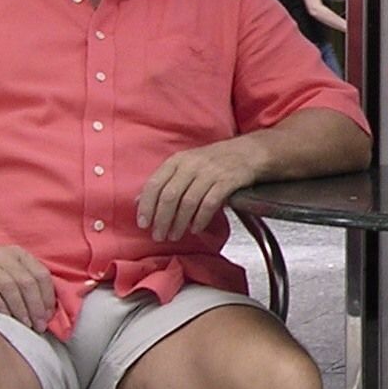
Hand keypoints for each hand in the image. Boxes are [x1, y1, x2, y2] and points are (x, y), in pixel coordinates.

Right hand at [0, 244, 56, 331]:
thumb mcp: (7, 269)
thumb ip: (24, 282)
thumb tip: (45, 311)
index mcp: (17, 254)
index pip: (40, 274)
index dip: (47, 297)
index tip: (49, 316)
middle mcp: (3, 255)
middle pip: (27, 282)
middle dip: (36, 306)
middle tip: (39, 326)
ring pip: (10, 286)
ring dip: (20, 308)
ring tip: (25, 325)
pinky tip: (4, 317)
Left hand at [136, 138, 261, 243]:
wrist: (249, 152)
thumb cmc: (214, 161)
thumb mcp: (185, 165)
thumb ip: (164, 181)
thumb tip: (139, 200)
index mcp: (177, 160)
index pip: (155, 184)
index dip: (146, 206)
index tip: (143, 223)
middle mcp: (191, 164)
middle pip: (170, 195)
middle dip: (162, 219)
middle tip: (159, 235)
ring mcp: (210, 172)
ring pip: (188, 202)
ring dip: (179, 223)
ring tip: (175, 235)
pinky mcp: (227, 181)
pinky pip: (209, 203)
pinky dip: (200, 219)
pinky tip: (196, 228)